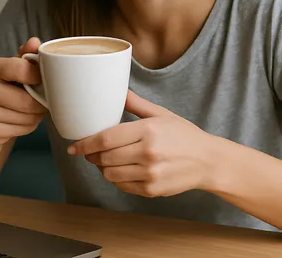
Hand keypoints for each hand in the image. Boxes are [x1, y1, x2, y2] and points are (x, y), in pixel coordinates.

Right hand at [0, 37, 47, 144]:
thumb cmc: (2, 88)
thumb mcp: (12, 69)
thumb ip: (25, 56)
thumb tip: (35, 42)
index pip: (21, 69)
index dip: (39, 76)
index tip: (45, 79)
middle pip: (27, 101)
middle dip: (41, 104)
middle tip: (44, 101)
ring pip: (27, 118)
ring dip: (36, 116)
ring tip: (31, 111)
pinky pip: (21, 130)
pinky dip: (27, 127)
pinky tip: (21, 121)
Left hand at [68, 90, 215, 197]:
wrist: (208, 161)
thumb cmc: (184, 135)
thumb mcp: (162, 114)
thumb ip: (136, 104)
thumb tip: (117, 90)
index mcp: (148, 130)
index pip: (106, 139)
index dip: (85, 144)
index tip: (74, 147)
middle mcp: (147, 153)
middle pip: (104, 158)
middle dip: (91, 156)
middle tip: (89, 152)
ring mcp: (149, 174)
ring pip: (110, 174)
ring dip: (102, 168)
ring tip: (104, 161)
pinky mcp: (151, 189)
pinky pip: (122, 186)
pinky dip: (116, 179)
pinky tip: (120, 170)